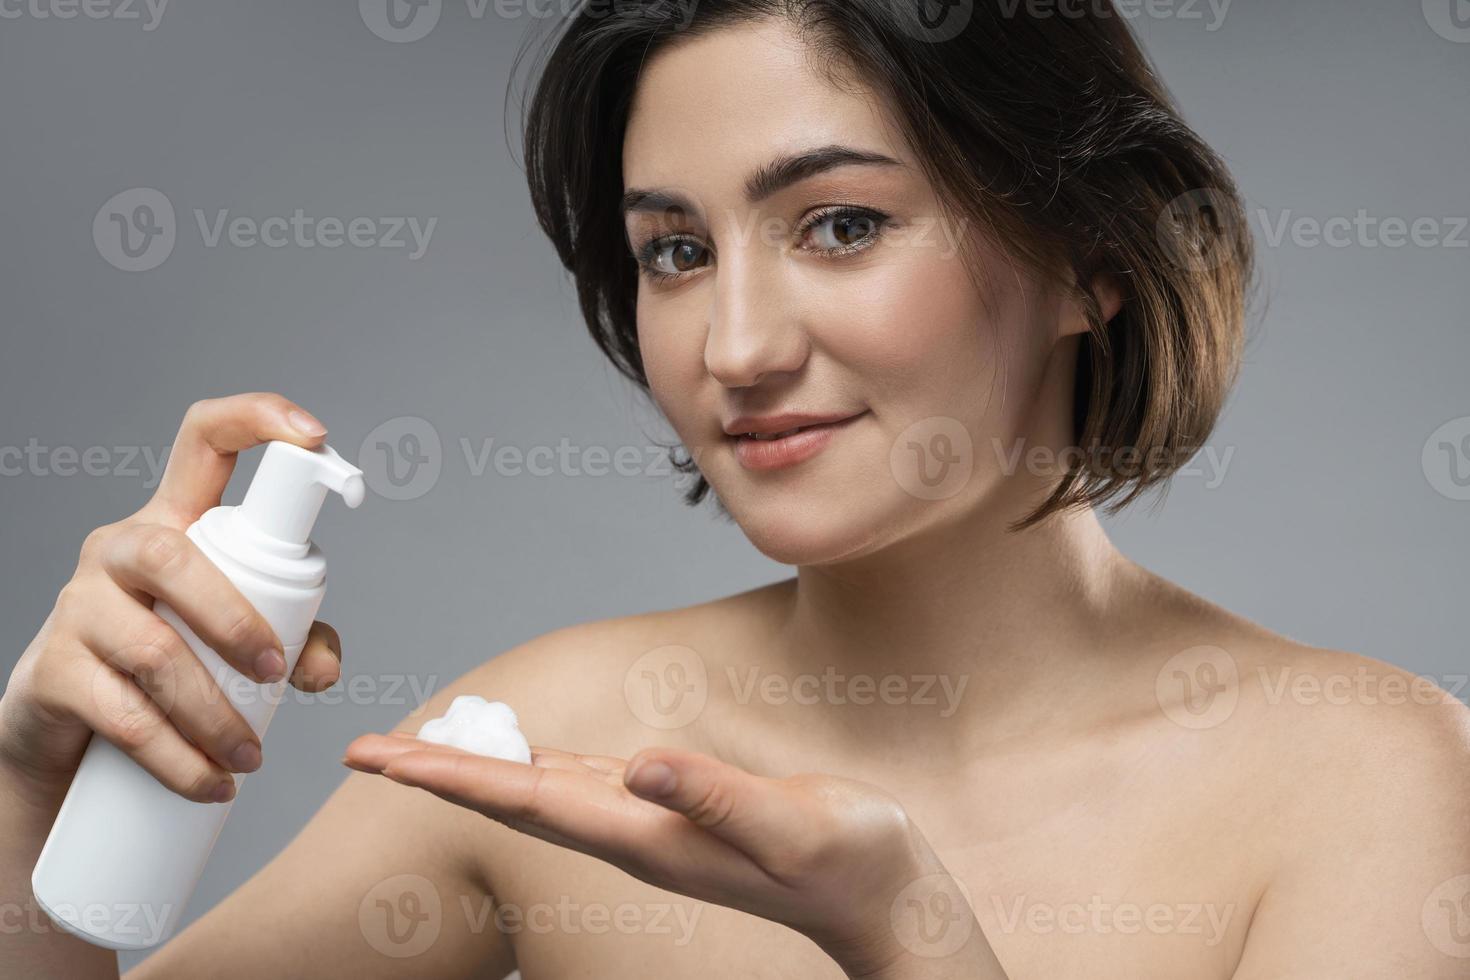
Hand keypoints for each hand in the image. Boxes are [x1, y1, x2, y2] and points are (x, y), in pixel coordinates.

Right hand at [0, 393, 346, 807]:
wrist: (73, 740)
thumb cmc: (174, 668)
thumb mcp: (239, 643)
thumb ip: (296, 638)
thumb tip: (320, 667)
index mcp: (176, 523)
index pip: (205, 442)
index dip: (257, 420)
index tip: (316, 436)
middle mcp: (120, 550)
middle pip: (173, 557)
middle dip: (236, 619)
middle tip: (278, 674)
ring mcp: (79, 608)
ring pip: (152, 650)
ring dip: (214, 713)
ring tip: (251, 759)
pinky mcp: (52, 673)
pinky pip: (120, 714)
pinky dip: (177, 757)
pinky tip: (210, 783)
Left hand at [342, 734, 1004, 977]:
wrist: (879, 894)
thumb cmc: (844, 859)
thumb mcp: (787, 823)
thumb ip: (712, 796)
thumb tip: (635, 766)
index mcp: (646, 834)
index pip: (528, 800)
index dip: (453, 778)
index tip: (384, 763)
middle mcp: (632, 833)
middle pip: (513, 799)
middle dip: (437, 774)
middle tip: (361, 753)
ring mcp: (649, 825)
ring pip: (540, 791)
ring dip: (475, 770)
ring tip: (418, 751)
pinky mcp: (672, 811)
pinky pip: (582, 783)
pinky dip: (534, 766)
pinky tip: (521, 757)